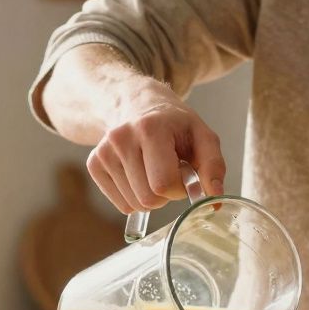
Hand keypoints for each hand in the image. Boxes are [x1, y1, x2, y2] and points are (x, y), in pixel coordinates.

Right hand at [87, 79, 225, 213]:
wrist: (137, 104)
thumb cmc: (174, 125)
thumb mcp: (202, 136)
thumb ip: (213, 166)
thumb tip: (214, 197)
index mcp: (150, 129)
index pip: (163, 184)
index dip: (179, 188)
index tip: (183, 173)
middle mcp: (121, 138)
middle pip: (148, 199)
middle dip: (166, 194)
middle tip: (169, 173)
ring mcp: (104, 152)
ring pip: (134, 205)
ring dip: (151, 197)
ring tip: (154, 171)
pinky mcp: (94, 165)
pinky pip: (122, 205)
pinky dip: (135, 197)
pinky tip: (139, 175)